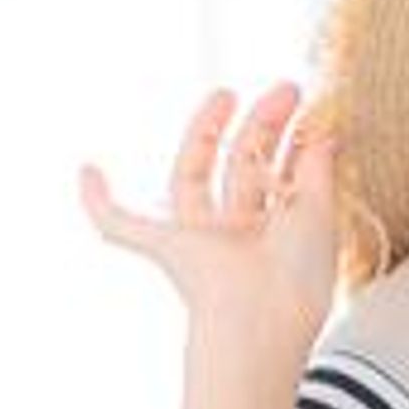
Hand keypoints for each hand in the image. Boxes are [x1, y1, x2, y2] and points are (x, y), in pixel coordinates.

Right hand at [77, 82, 343, 355]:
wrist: (263, 318)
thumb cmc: (298, 277)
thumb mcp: (319, 214)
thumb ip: (316, 170)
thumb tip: (322, 130)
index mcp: (272, 235)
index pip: (275, 178)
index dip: (290, 142)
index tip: (308, 110)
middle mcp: (234, 236)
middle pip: (239, 169)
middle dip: (260, 126)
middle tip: (286, 89)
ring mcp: (197, 239)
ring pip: (192, 176)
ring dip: (205, 131)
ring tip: (226, 93)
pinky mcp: (165, 247)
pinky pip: (120, 226)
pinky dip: (98, 202)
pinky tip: (86, 171)